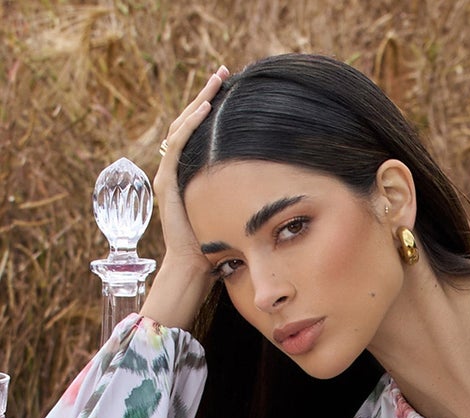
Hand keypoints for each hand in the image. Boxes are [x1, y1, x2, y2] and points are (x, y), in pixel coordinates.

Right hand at [141, 68, 228, 329]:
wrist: (195, 267)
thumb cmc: (219, 245)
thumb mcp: (238, 208)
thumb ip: (247, 190)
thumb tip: (277, 177)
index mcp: (194, 171)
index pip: (202, 131)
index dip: (214, 108)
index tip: (232, 89)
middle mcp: (178, 168)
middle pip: (190, 121)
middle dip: (207, 96)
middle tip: (223, 74)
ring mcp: (169, 173)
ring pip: (181, 126)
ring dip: (199, 103)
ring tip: (215, 83)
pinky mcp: (167, 182)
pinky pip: (177, 145)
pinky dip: (190, 125)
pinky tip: (204, 109)